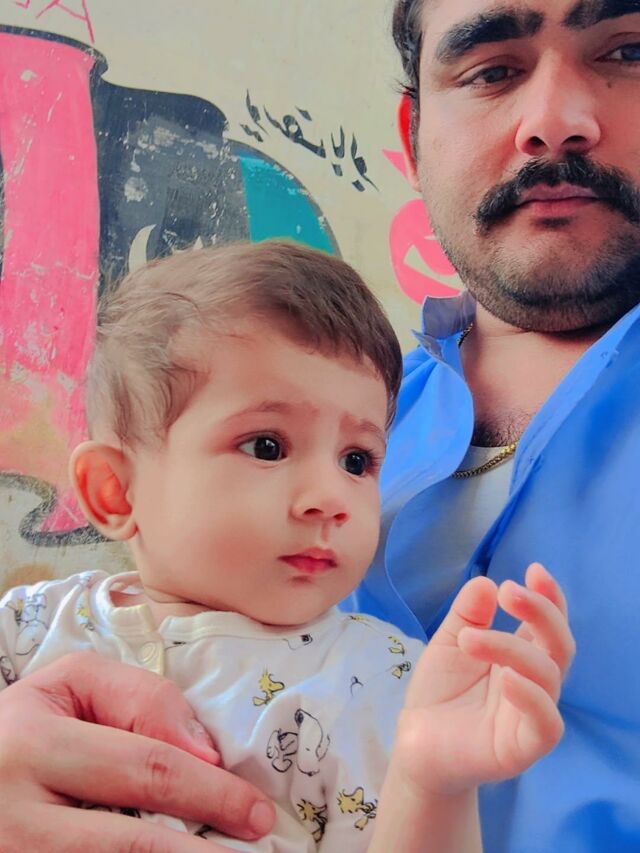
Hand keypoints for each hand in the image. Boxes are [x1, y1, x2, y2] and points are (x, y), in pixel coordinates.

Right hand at [0, 651, 274, 851]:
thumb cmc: (24, 726)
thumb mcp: (70, 685)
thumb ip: (138, 697)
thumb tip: (203, 751)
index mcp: (33, 748)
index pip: (144, 769)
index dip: (208, 790)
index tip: (254, 808)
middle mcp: (17, 818)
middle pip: (133, 843)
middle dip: (205, 850)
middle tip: (256, 844)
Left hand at [395, 563, 574, 795]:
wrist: (417, 742)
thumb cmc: (439, 692)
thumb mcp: (450, 643)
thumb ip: (468, 615)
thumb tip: (486, 582)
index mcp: (521, 656)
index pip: (548, 624)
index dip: (549, 597)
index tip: (534, 570)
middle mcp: (534, 682)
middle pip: (559, 645)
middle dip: (542, 612)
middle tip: (509, 591)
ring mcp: (531, 714)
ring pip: (547, 676)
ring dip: (511, 648)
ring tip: (470, 640)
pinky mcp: (523, 747)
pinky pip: (545, 724)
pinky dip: (531, 698)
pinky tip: (506, 679)